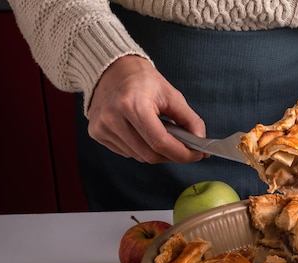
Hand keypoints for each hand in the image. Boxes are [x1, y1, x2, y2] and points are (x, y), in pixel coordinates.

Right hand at [86, 55, 206, 162]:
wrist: (111, 70)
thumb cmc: (143, 81)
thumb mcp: (171, 95)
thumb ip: (190, 119)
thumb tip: (200, 142)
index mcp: (132, 105)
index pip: (160, 143)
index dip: (182, 153)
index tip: (196, 154)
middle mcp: (113, 118)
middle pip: (150, 155)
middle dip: (172, 155)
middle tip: (184, 148)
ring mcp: (102, 128)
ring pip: (140, 157)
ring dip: (157, 152)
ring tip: (162, 134)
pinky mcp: (97, 134)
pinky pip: (127, 153)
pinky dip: (142, 149)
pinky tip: (144, 133)